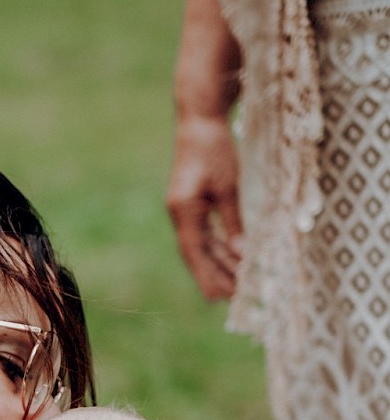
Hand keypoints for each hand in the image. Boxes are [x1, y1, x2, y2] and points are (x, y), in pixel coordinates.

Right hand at [166, 114, 243, 301]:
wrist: (199, 121)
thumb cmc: (213, 148)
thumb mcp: (228, 186)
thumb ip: (232, 221)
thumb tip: (240, 252)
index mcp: (183, 210)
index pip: (194, 252)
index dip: (206, 277)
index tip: (218, 298)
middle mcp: (180, 213)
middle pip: (197, 253)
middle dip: (215, 275)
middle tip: (233, 297)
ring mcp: (184, 209)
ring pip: (202, 244)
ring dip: (218, 263)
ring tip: (237, 282)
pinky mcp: (191, 203)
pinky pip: (204, 231)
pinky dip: (218, 245)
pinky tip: (231, 257)